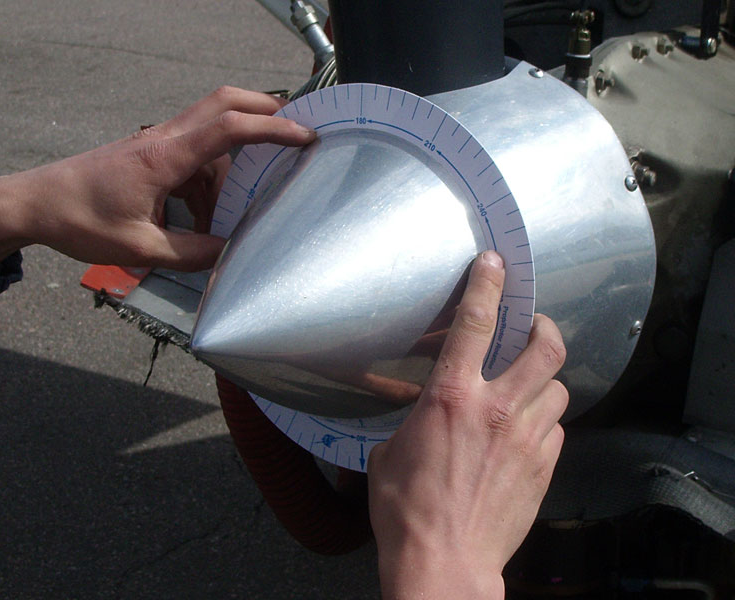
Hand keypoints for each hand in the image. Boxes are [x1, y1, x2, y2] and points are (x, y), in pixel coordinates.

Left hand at [0, 87, 315, 269]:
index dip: (273, 128)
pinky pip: (195, 157)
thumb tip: (229, 253)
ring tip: (246, 200)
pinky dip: (211, 179)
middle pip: (225, 102)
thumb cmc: (79, 220)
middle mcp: (164, 139)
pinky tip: (207, 217)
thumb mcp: (140, 248)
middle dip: (266, 108)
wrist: (34, 204)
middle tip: (297, 130)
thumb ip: (191, 252)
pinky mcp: (151, 155)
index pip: (230, 127)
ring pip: (212, 132)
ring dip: (235, 158)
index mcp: (165, 156)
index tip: (306, 137)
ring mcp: (157, 143)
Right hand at [367, 250, 567, 599]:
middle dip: (544, 327)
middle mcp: (497, 410)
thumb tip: (419, 419)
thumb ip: (413, 422)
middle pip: (545, 348)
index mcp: (451, 397)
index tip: (494, 264)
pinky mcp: (543, 468)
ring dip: (544, 382)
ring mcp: (527, 439)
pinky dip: (544, 423)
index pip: (475, 322)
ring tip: (528, 388)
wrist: (444, 563)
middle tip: (534, 328)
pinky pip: (556, 429)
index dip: (487, 284)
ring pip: (558, 389)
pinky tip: (526, 433)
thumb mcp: (390, 452)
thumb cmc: (407, 510)